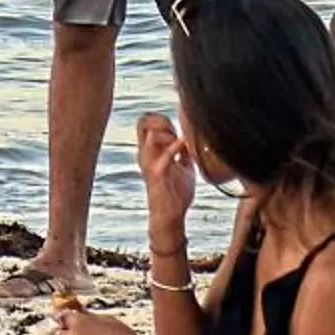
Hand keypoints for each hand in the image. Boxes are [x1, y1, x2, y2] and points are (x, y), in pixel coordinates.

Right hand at [136, 111, 196, 237]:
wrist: (171, 217)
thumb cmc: (176, 193)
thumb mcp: (184, 167)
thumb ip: (184, 152)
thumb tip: (191, 139)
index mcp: (150, 151)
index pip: (146, 121)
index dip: (162, 118)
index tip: (177, 128)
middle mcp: (146, 153)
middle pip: (142, 121)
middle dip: (160, 119)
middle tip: (176, 130)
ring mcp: (149, 162)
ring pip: (149, 133)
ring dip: (167, 131)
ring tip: (179, 140)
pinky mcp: (157, 174)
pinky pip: (163, 154)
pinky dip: (174, 146)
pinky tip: (184, 143)